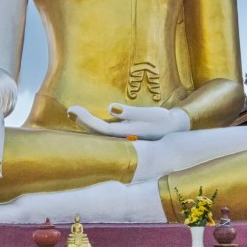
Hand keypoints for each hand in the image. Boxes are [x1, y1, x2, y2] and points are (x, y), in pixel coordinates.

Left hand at [67, 103, 189, 139]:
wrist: (176, 130)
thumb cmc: (163, 121)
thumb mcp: (150, 114)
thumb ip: (130, 112)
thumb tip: (111, 108)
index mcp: (126, 134)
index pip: (100, 128)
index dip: (85, 120)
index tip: (73, 110)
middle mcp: (121, 138)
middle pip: (96, 132)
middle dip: (82, 121)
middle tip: (70, 111)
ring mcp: (122, 137)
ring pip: (99, 132)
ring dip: (86, 123)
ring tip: (74, 113)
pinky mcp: (125, 133)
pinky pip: (104, 131)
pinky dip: (94, 124)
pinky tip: (87, 119)